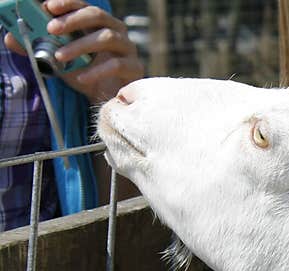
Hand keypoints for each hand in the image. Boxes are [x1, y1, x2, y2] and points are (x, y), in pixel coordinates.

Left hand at [4, 0, 143, 103]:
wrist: (108, 101)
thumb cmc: (86, 75)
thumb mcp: (58, 60)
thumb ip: (37, 47)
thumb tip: (10, 38)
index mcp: (98, 24)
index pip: (84, 5)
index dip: (68, 3)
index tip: (48, 6)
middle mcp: (116, 31)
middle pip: (98, 15)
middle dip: (73, 20)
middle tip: (52, 29)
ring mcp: (128, 49)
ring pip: (107, 37)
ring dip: (80, 46)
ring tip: (60, 57)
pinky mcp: (134, 68)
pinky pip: (116, 64)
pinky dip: (96, 70)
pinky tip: (80, 77)